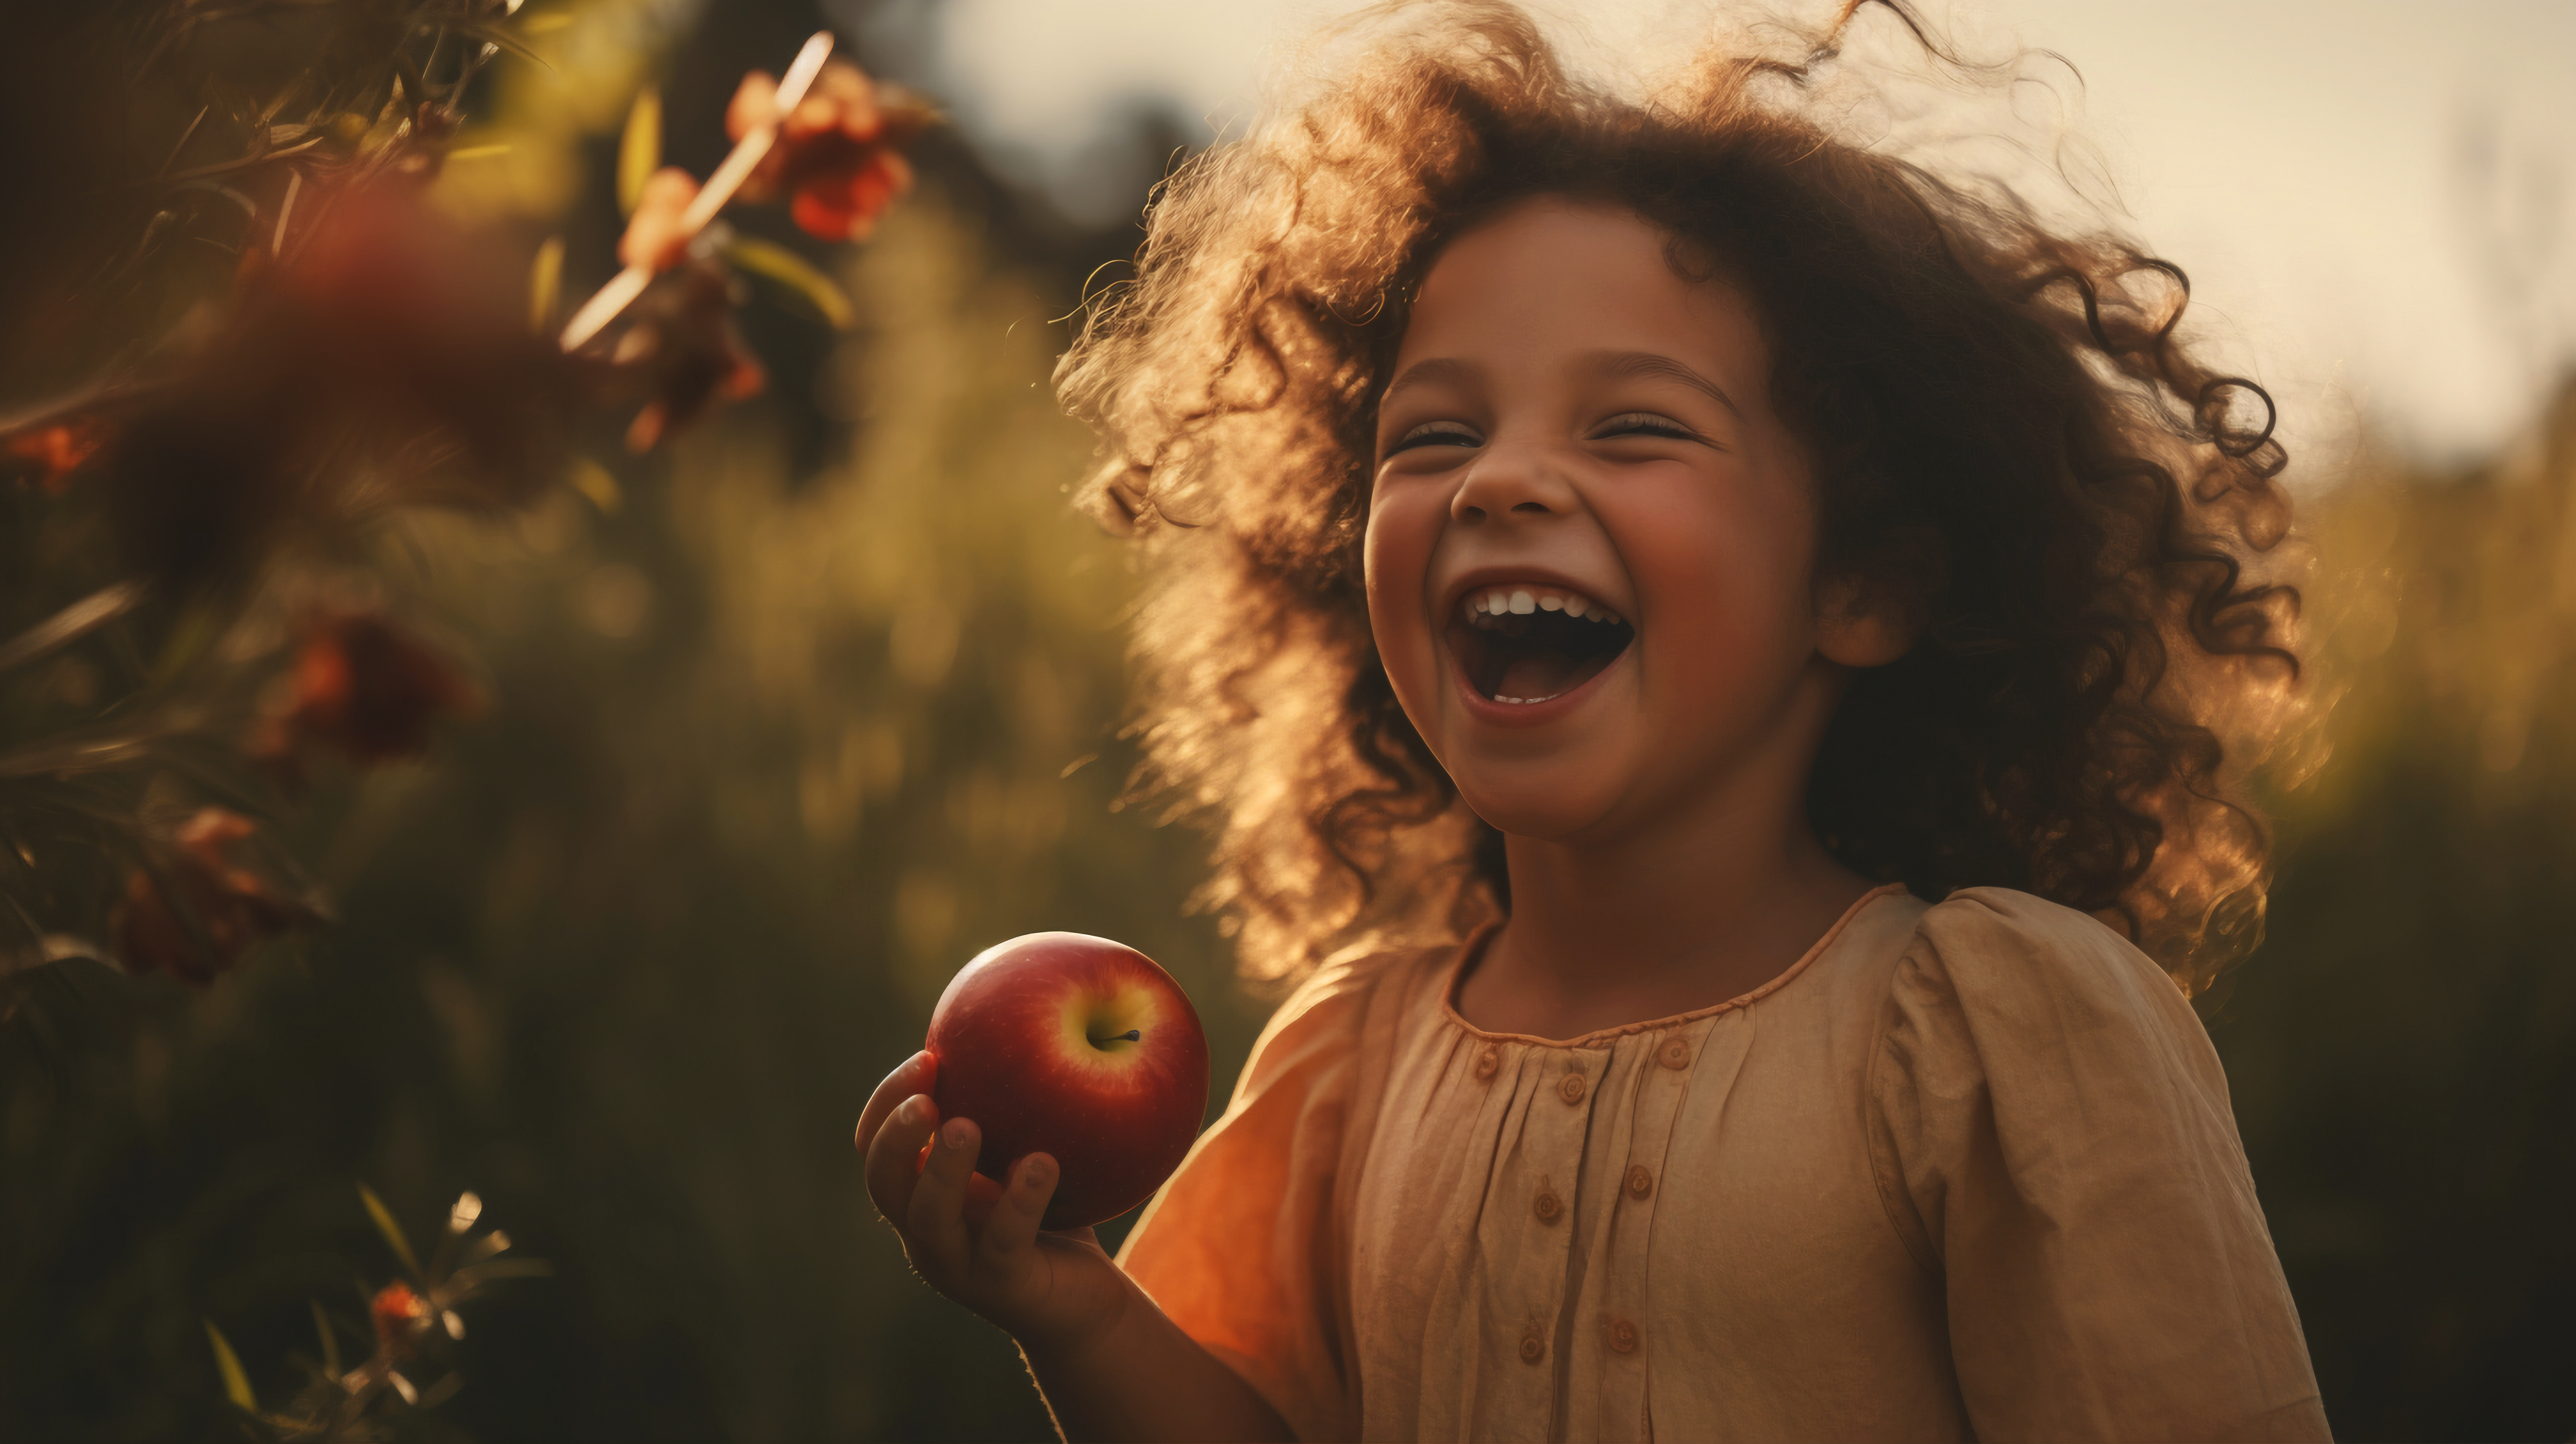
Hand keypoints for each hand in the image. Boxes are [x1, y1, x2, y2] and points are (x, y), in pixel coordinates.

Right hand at [858, 1051, 1133, 1352]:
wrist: (1084, 1298)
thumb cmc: (1053, 1210)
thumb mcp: (1025, 1146)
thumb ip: (1010, 1099)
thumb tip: (1018, 1003)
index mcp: (919, 1189)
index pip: (874, 1143)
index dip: (888, 1101)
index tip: (929, 1056)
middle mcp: (925, 1229)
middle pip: (884, 1182)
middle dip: (896, 1135)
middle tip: (927, 1098)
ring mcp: (958, 1264)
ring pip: (927, 1219)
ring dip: (942, 1168)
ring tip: (967, 1126)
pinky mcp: (1002, 1287)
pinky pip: (1002, 1243)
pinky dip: (1020, 1201)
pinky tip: (1042, 1163)